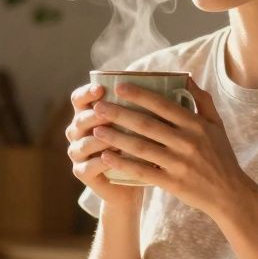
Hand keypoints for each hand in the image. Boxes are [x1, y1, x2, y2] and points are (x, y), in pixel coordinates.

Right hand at [65, 83, 142, 209]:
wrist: (132, 181)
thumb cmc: (141, 146)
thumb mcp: (143, 123)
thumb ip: (149, 103)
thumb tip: (179, 78)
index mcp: (88, 114)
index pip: (79, 98)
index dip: (87, 92)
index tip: (102, 88)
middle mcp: (78, 131)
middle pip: (79, 119)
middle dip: (94, 115)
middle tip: (109, 111)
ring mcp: (78, 153)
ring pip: (84, 143)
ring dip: (100, 139)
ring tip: (116, 136)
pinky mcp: (82, 172)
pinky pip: (89, 165)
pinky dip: (101, 161)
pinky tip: (114, 157)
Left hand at [89, 78, 255, 218]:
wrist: (230, 194)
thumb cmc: (221, 156)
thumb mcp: (217, 125)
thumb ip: (202, 100)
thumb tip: (187, 77)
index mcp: (196, 124)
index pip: (163, 104)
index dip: (139, 94)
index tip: (119, 87)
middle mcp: (187, 142)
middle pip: (147, 124)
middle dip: (119, 114)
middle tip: (98, 107)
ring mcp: (180, 163)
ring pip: (141, 148)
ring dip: (116, 138)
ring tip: (96, 130)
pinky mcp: (173, 183)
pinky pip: (143, 172)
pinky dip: (123, 164)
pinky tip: (106, 157)